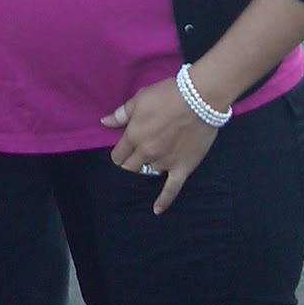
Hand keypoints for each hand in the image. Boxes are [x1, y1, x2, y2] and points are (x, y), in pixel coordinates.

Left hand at [101, 76, 218, 214]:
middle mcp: (146, 152)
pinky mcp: (182, 168)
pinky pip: (171, 189)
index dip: (119, 155)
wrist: (199, 99)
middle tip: (133, 162)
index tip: (122, 153)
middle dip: (129, 165)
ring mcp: (164, 162)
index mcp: (134, 136)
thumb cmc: (167, 95)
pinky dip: (163, 201)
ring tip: (147, 172)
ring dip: (147, 172)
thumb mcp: (140, 99)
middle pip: (130, 168)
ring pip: (149, 175)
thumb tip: (104, 122)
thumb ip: (121, 114)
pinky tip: (156, 210)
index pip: (118, 155)